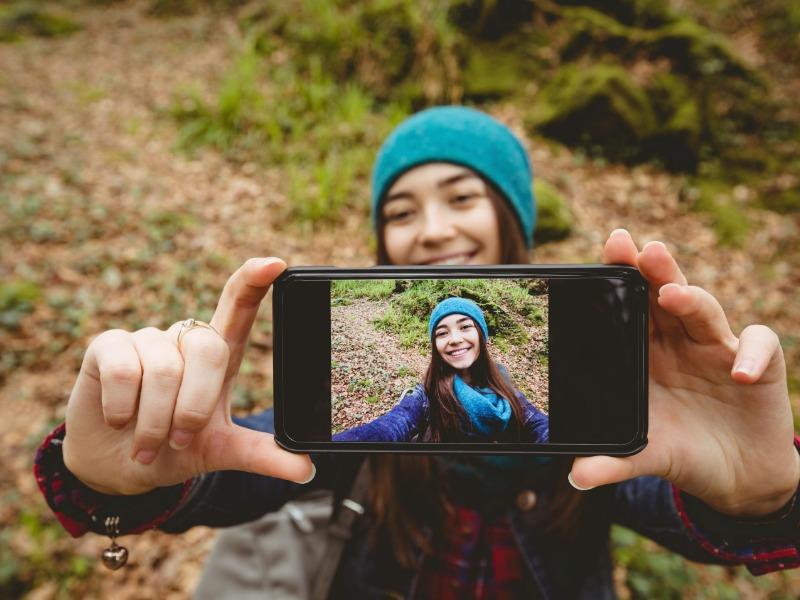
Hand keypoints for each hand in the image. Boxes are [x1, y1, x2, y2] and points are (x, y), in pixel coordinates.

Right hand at [62, 257, 314, 495]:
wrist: (115, 467)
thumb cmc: (173, 448)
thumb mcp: (220, 451)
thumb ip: (262, 455)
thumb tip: (306, 470)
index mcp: (219, 355)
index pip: (239, 306)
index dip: (255, 281)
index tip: (276, 264)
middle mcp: (185, 339)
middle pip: (209, 347)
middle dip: (196, 406)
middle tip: (180, 438)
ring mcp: (146, 339)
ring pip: (163, 370)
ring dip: (155, 421)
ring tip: (148, 443)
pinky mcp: (107, 345)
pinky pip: (123, 371)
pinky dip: (123, 409)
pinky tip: (119, 420)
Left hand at [569, 230, 798, 516]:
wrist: (734, 478)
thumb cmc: (682, 449)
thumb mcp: (645, 455)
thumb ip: (613, 461)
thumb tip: (576, 477)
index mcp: (646, 351)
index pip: (632, 304)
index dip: (623, 275)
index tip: (611, 247)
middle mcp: (680, 341)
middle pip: (666, 294)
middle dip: (655, 270)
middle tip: (641, 250)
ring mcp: (718, 349)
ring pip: (707, 310)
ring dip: (693, 299)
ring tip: (675, 295)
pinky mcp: (759, 366)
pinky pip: (760, 347)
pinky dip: (753, 355)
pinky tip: (740, 372)